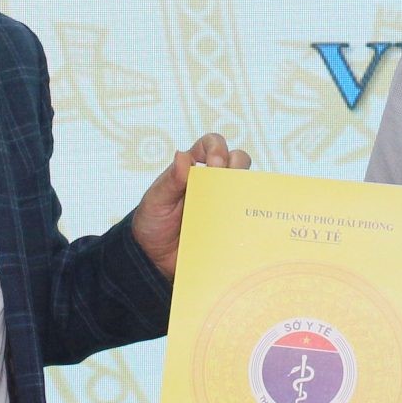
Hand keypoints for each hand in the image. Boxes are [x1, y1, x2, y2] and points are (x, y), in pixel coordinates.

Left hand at [131, 132, 251, 275]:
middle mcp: (212, 183)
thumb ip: (170, 180)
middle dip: (237, 163)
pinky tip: (241, 223)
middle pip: (238, 160)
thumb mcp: (156, 200)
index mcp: (193, 170)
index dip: (217, 147)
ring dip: (245, 188)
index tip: (214, 163)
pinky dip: (248, 217)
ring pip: (247, 186)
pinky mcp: (230, 226)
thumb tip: (183, 156)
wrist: (154, 258)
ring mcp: (223, 204)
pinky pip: (246, 218)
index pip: (211, 145)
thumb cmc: (152, 222)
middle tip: (224, 179)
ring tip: (235, 202)